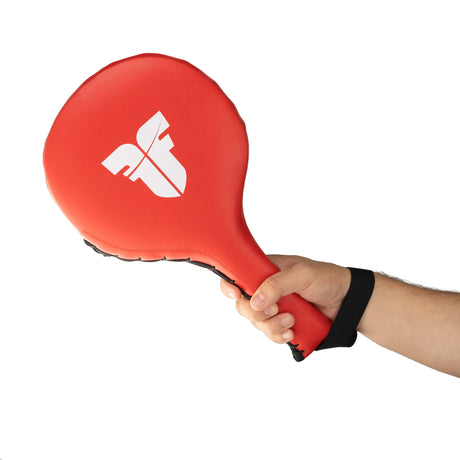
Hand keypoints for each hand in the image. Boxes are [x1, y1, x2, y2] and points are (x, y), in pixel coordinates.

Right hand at [220, 255, 350, 343]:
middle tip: (275, 309)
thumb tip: (255, 301)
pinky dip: (278, 336)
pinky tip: (291, 332)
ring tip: (291, 319)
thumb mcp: (301, 274)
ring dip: (271, 325)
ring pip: (256, 323)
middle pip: (243, 305)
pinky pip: (269, 334)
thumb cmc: (326, 279)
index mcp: (265, 270)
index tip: (237, 295)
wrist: (347, 302)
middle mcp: (266, 289)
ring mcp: (273, 308)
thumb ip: (277, 284)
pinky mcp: (282, 324)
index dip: (231, 286)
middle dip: (257, 312)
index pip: (238, 275)